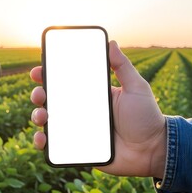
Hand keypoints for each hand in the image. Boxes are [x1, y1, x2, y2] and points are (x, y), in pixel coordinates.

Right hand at [30, 41, 165, 177]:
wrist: (153, 150)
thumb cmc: (146, 117)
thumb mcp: (136, 87)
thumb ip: (123, 66)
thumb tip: (111, 42)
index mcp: (92, 95)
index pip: (66, 82)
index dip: (49, 75)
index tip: (39, 70)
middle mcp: (82, 111)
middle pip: (52, 100)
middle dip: (39, 94)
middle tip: (40, 93)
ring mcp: (78, 130)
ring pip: (50, 122)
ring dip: (38, 116)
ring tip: (42, 115)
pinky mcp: (78, 149)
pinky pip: (55, 146)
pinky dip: (43, 142)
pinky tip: (42, 138)